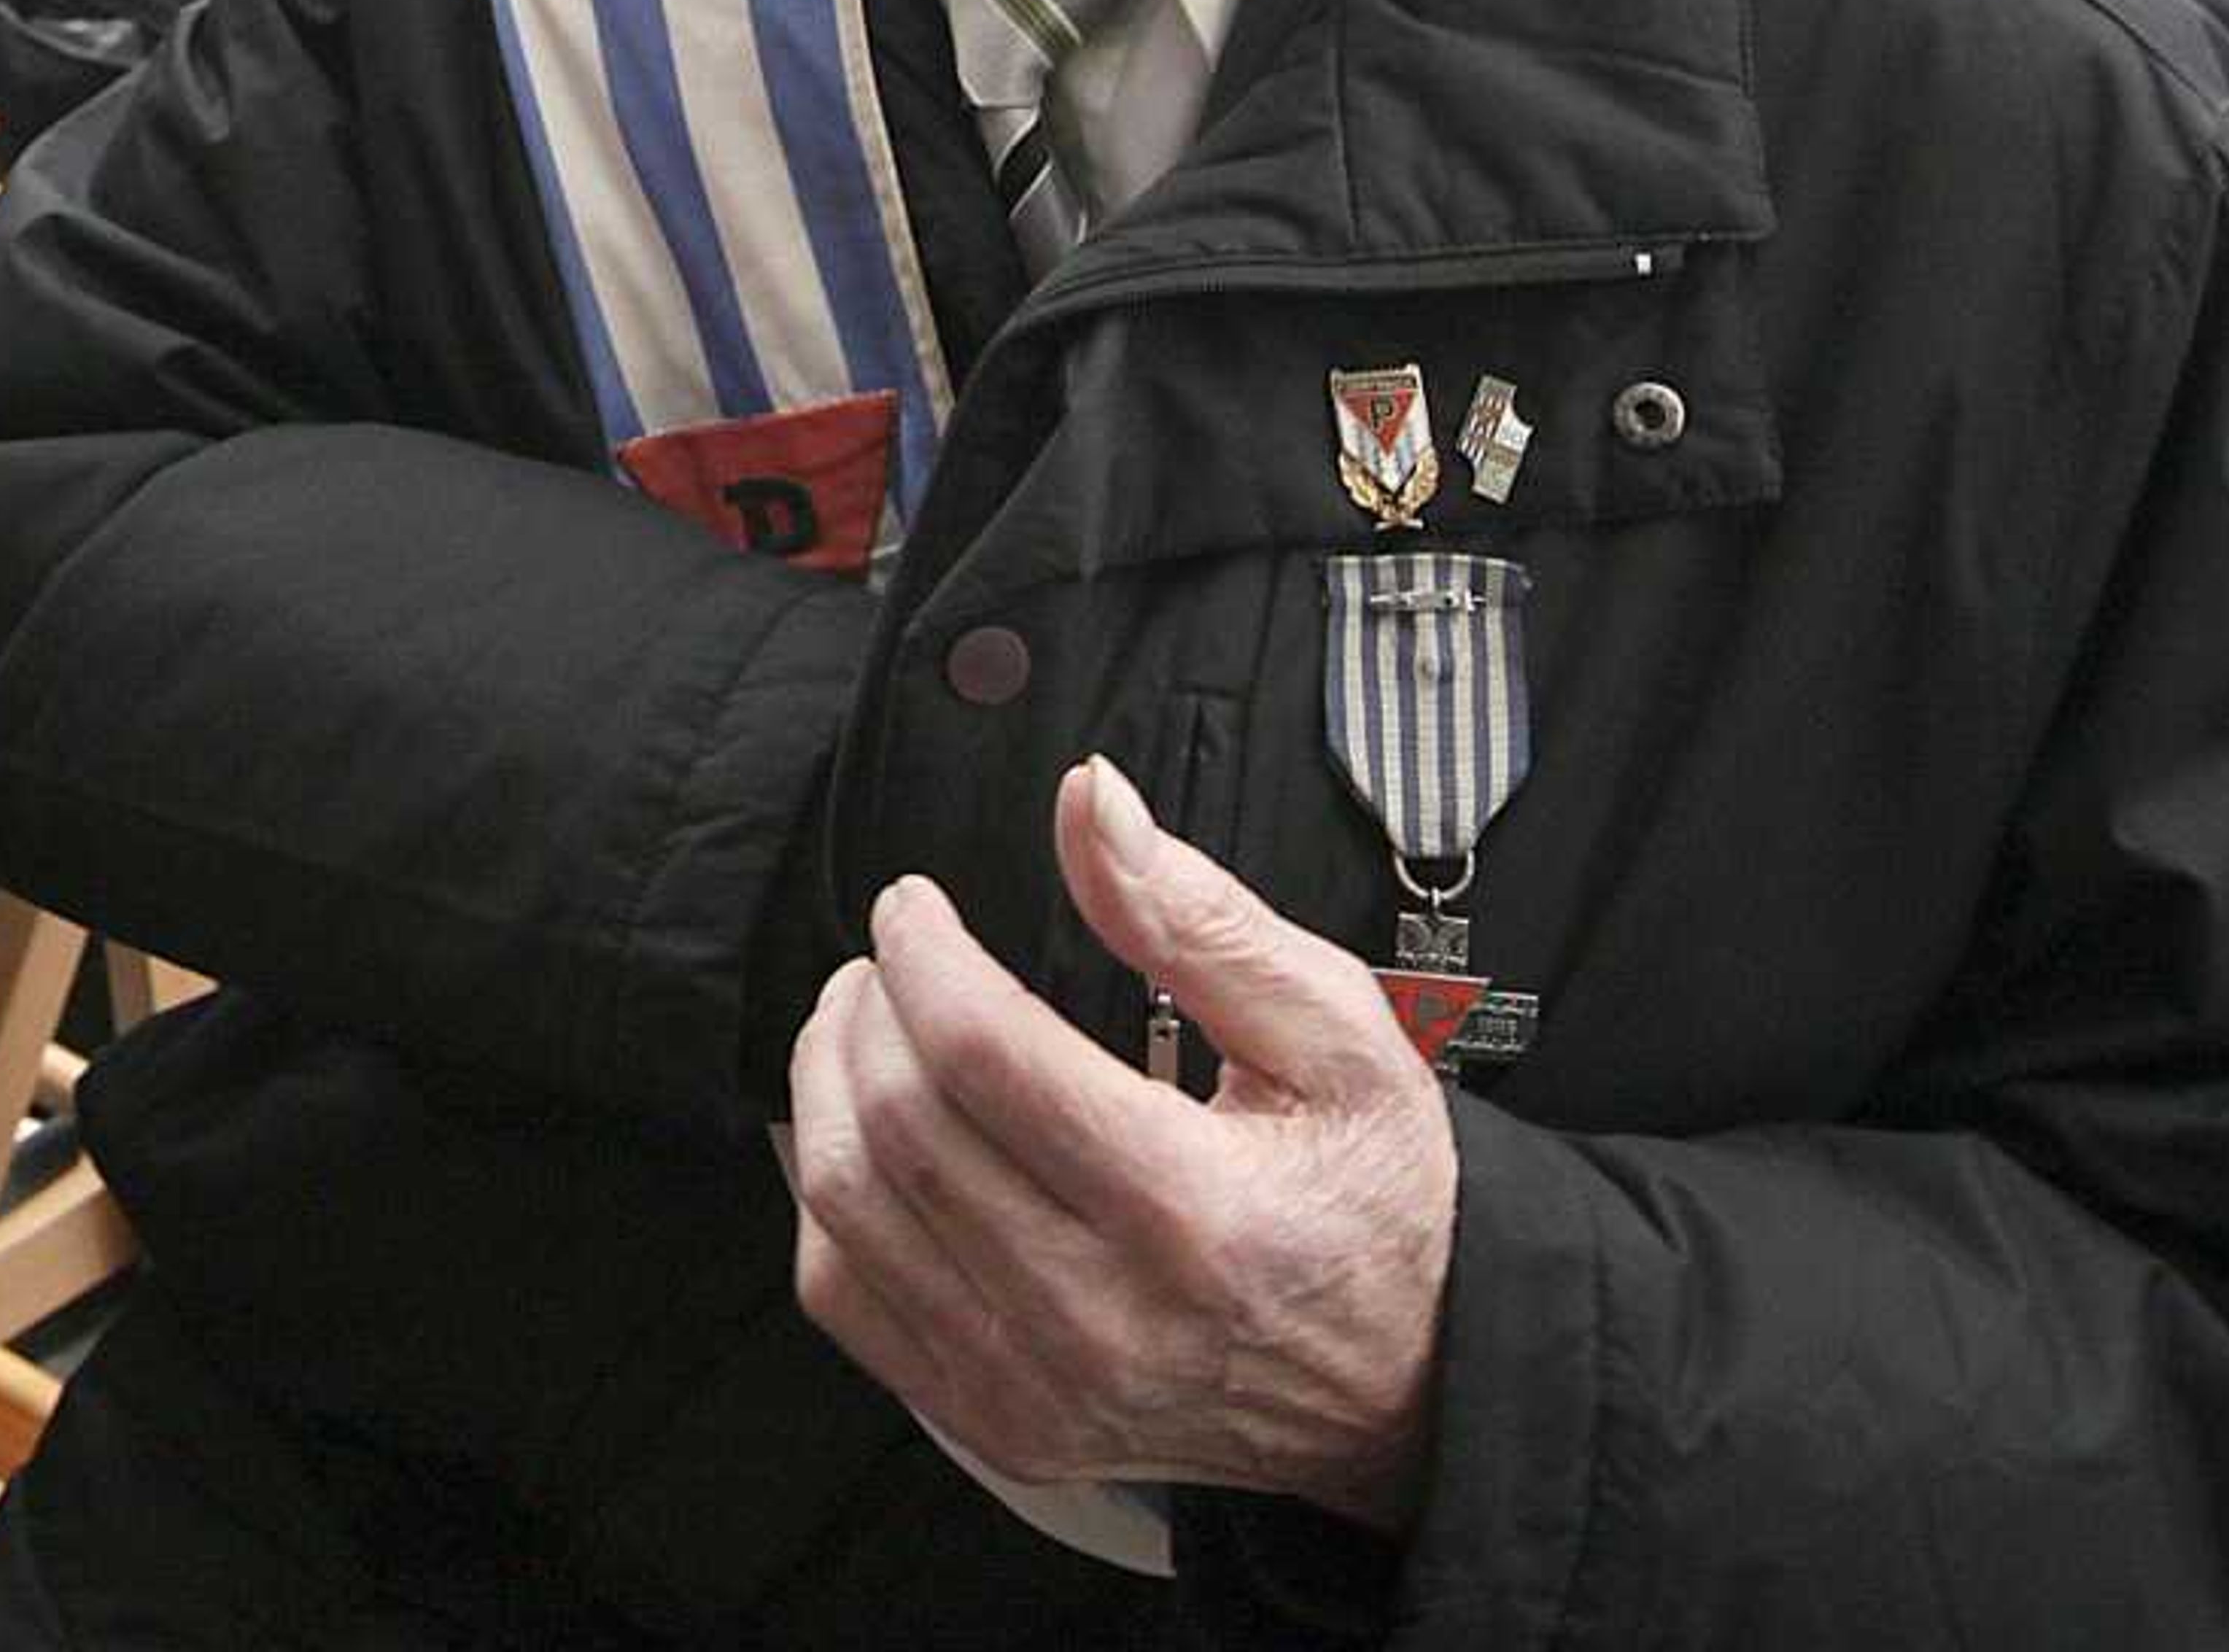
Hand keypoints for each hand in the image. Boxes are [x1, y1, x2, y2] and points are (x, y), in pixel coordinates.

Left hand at [788, 758, 1455, 1533]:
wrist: (1403, 1379)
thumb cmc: (1371, 1191)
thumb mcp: (1333, 1027)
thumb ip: (1197, 914)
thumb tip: (1089, 801)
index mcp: (1194, 1209)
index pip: (987, 1059)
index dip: (924, 955)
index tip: (912, 904)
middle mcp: (1104, 1318)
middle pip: (904, 1131)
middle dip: (867, 1008)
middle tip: (890, 951)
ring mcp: (1039, 1389)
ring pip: (850, 1217)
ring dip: (826, 1089)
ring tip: (862, 1018)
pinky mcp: (1002, 1427)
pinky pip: (849, 1302)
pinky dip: (828, 1201)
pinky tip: (866, 1134)